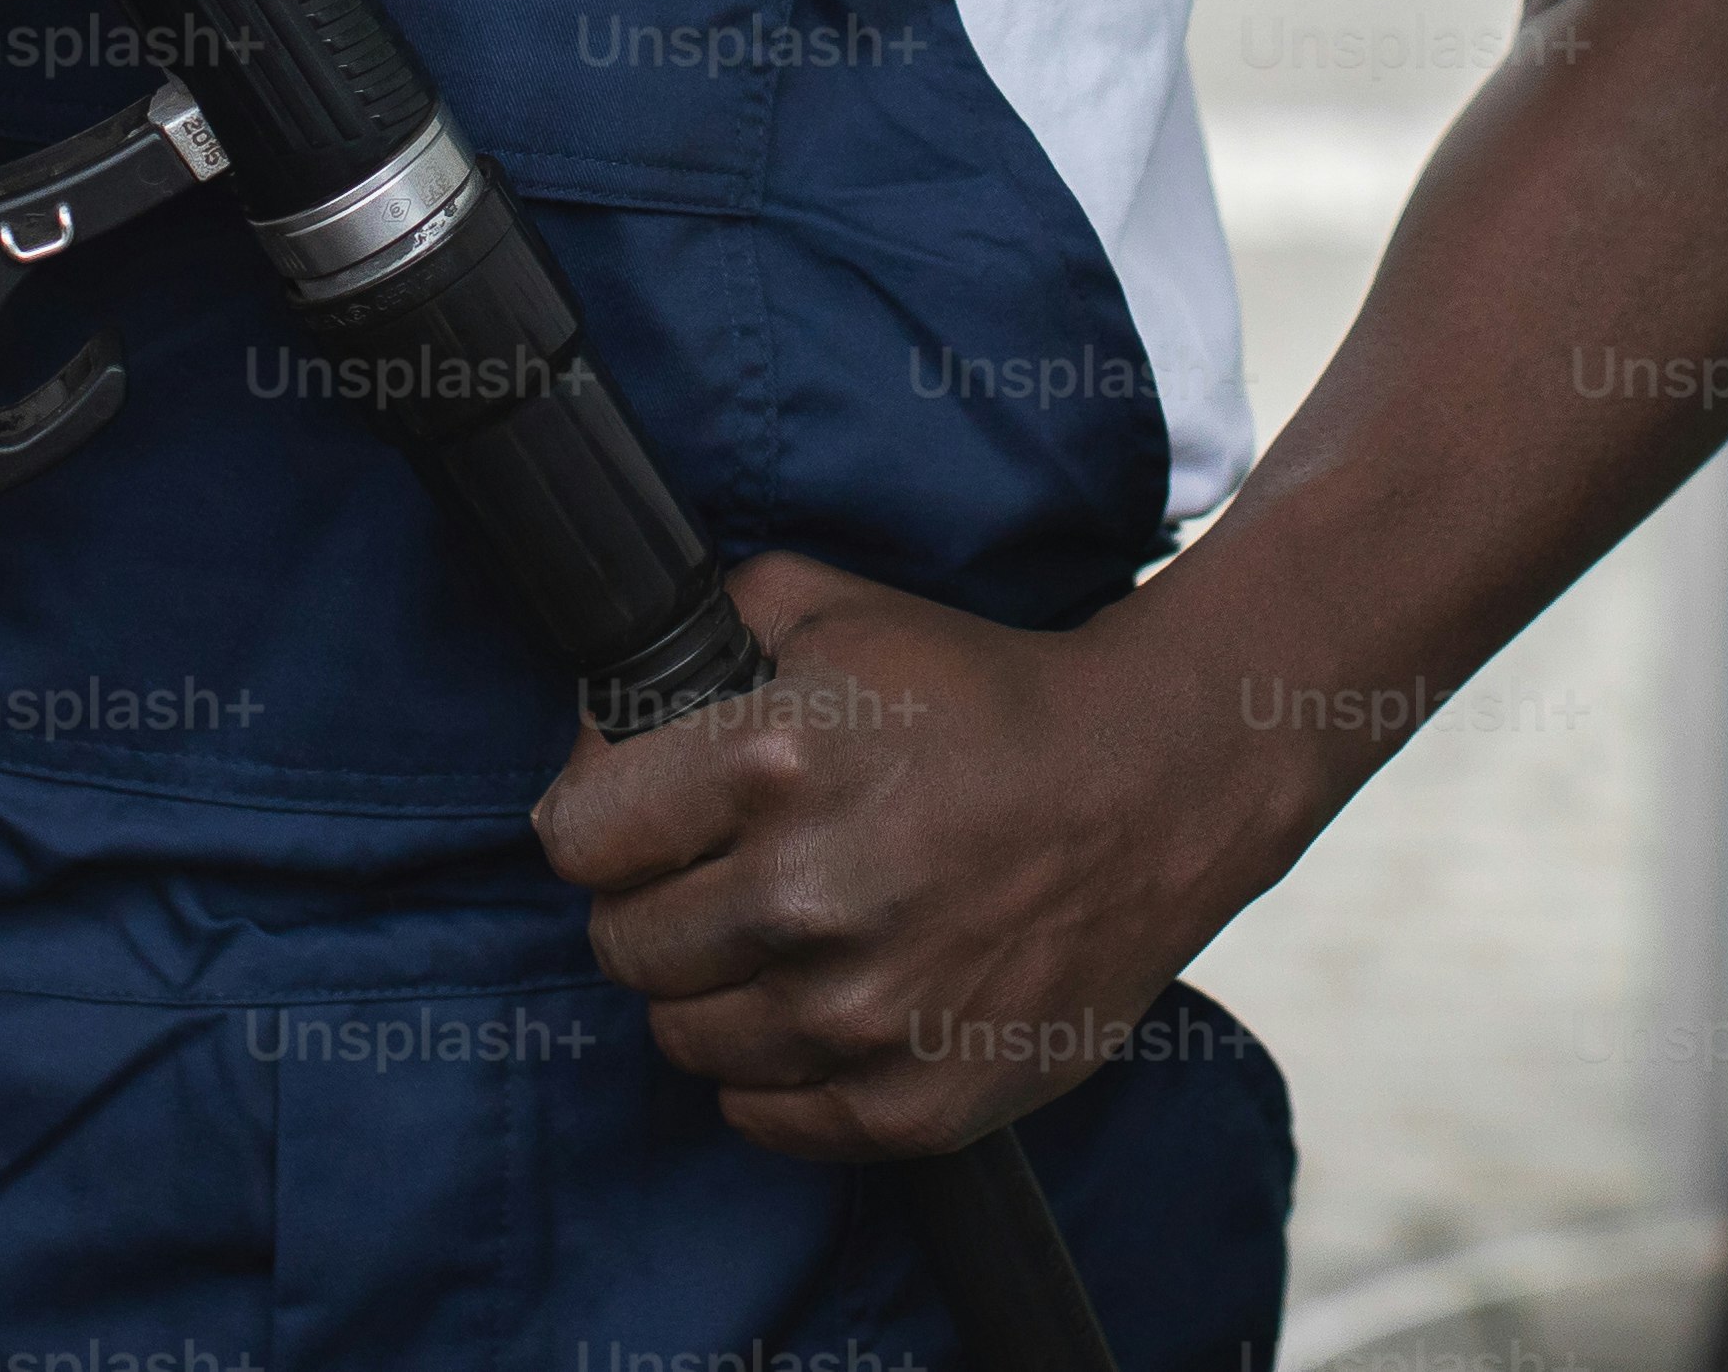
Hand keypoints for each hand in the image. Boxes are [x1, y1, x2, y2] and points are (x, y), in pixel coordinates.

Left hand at [530, 552, 1315, 1157]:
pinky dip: (777, 1072)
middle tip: (731, 873)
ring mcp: (859, 1015)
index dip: (606, 819)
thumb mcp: (830, 610)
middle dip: (661, 903)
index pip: (576, 837)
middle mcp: (805, 898)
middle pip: (622, 946)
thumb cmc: (978, 693)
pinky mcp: (910, 1105)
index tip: (650, 815)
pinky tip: (832, 1003)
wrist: (1151, 787)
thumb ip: (692, 639)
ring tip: (791, 936)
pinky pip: (761, 1116)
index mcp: (770, 763)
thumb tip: (597, 718)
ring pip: (683, 1039)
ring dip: (718, 990)